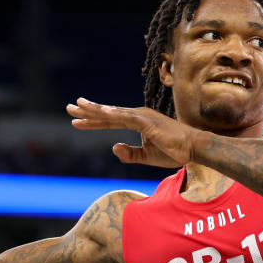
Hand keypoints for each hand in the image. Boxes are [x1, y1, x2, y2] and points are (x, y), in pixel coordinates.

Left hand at [67, 98, 201, 167]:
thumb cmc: (173, 151)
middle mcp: (138, 115)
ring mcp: (143, 117)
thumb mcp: (146, 156)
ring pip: (114, 113)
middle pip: (108, 114)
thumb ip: (130, 154)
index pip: (110, 121)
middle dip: (88, 111)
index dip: (93, 121)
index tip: (76, 121)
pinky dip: (115, 114)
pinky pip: (128, 118)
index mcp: (137, 122)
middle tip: (69, 108)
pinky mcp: (149, 122)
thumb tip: (113, 147)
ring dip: (96, 110)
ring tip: (79, 106)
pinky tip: (102, 113)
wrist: (193, 149)